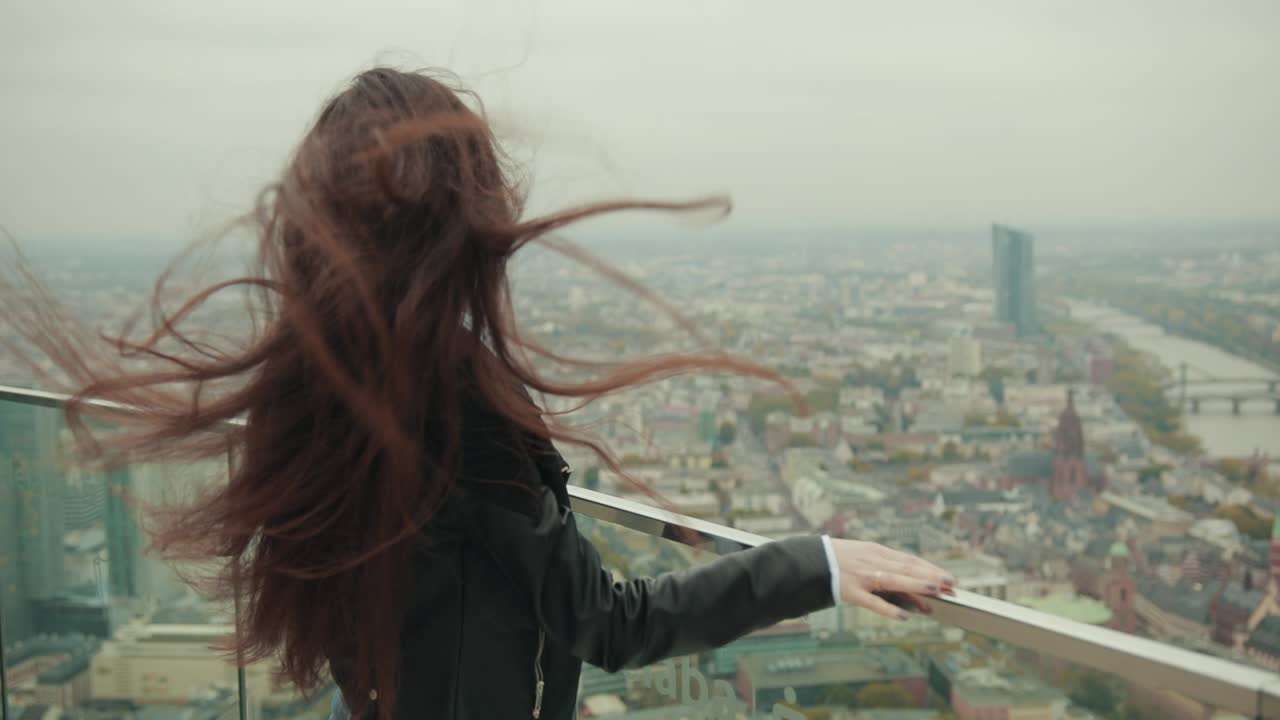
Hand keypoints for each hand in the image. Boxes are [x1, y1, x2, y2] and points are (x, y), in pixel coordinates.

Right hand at [830, 539, 955, 619]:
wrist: (807, 560)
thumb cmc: (837, 560)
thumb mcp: (862, 555)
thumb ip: (884, 568)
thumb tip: (908, 587)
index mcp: (876, 551)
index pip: (909, 560)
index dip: (930, 569)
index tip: (949, 578)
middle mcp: (872, 561)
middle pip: (906, 567)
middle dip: (930, 576)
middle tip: (952, 585)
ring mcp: (861, 576)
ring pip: (893, 579)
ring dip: (916, 584)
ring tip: (936, 590)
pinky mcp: (850, 591)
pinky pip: (872, 601)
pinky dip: (888, 609)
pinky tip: (903, 617)